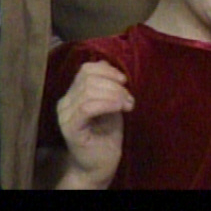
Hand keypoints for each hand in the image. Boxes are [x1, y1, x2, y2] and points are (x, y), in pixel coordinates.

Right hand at [56, 60, 134, 188]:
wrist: (101, 162)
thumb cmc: (107, 133)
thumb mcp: (110, 102)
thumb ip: (106, 85)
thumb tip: (105, 64)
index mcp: (73, 94)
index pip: (86, 70)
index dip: (107, 70)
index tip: (124, 80)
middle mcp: (65, 103)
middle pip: (89, 79)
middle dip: (115, 85)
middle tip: (129, 99)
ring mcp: (65, 116)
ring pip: (89, 92)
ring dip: (115, 95)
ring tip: (128, 105)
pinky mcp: (71, 129)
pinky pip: (87, 108)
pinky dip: (108, 103)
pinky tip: (121, 108)